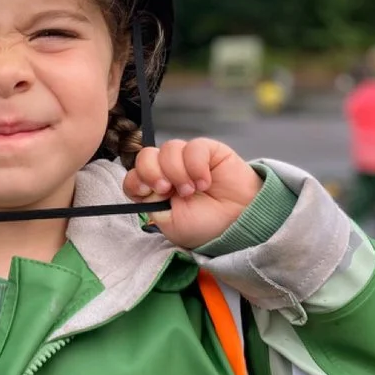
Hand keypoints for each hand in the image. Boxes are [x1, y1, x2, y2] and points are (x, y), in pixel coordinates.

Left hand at [122, 137, 263, 248]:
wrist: (240, 223)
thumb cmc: (208, 227)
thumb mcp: (171, 225)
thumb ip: (152, 204)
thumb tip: (145, 182)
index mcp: (159, 191)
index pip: (134, 175)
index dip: (137, 180)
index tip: (148, 191)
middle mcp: (170, 172)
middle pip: (146, 156)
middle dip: (153, 172)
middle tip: (168, 190)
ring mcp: (188, 160)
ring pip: (168, 149)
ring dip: (178, 172)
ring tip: (194, 190)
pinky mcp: (207, 151)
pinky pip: (192, 147)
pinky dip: (196, 165)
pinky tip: (205, 181)